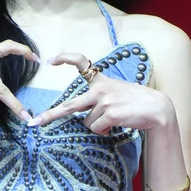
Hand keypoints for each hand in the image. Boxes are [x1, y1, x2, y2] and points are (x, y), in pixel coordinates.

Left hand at [26, 52, 175, 131]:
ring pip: (88, 123)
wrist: (156, 109)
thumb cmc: (136, 103)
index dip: (65, 59)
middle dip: (51, 115)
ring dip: (98, 126)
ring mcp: (104, 101)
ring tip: (115, 120)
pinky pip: (97, 129)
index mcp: (101, 81)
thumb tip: (85, 119)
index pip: (81, 62)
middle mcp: (100, 89)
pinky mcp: (110, 113)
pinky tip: (117, 124)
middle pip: (69, 105)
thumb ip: (99, 99)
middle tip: (34, 123)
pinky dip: (105, 131)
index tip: (50, 61)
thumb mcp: (116, 93)